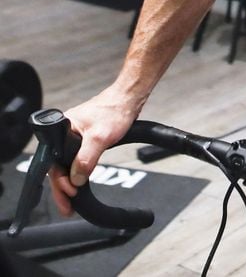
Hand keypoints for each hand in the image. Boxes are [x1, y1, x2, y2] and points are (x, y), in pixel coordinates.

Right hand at [48, 84, 140, 216]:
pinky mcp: (85, 138)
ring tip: (71, 200)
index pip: (54, 161)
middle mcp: (66, 131)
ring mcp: (75, 135)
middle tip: (68, 207)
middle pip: (58, 165)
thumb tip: (75, 179)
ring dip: (69, 182)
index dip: (59, 181)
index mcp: (63, 127)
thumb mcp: (100, 137)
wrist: (129, 99)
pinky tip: (78, 183)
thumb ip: (86, 159)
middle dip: (62, 188)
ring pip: (67, 164)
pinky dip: (76, 173)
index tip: (69, 195)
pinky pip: (76, 159)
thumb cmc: (114, 110)